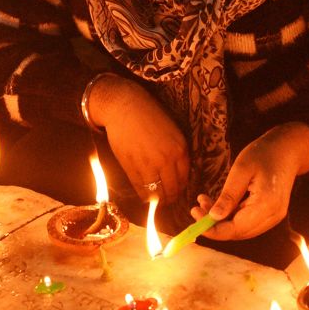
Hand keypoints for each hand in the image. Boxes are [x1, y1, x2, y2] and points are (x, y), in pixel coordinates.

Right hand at [86, 76, 188, 207]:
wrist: (124, 107)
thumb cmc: (149, 115)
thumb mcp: (172, 131)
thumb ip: (177, 152)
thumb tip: (177, 173)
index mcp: (180, 148)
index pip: (184, 178)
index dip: (181, 188)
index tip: (177, 191)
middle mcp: (167, 159)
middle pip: (172, 189)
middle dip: (171, 197)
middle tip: (168, 200)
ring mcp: (149, 165)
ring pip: (157, 193)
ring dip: (158, 200)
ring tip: (158, 202)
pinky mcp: (132, 167)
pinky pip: (141, 188)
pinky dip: (144, 195)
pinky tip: (146, 197)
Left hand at [191, 123, 308, 241]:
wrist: (288, 150)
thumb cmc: (265, 153)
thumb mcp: (241, 169)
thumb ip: (228, 196)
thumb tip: (213, 217)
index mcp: (266, 205)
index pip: (235, 229)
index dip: (213, 229)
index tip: (195, 217)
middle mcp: (272, 216)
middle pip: (238, 232)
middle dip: (214, 224)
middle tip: (195, 208)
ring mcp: (273, 216)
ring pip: (241, 228)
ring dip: (221, 220)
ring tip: (204, 202)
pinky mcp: (271, 213)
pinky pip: (248, 222)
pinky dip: (231, 216)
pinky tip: (218, 204)